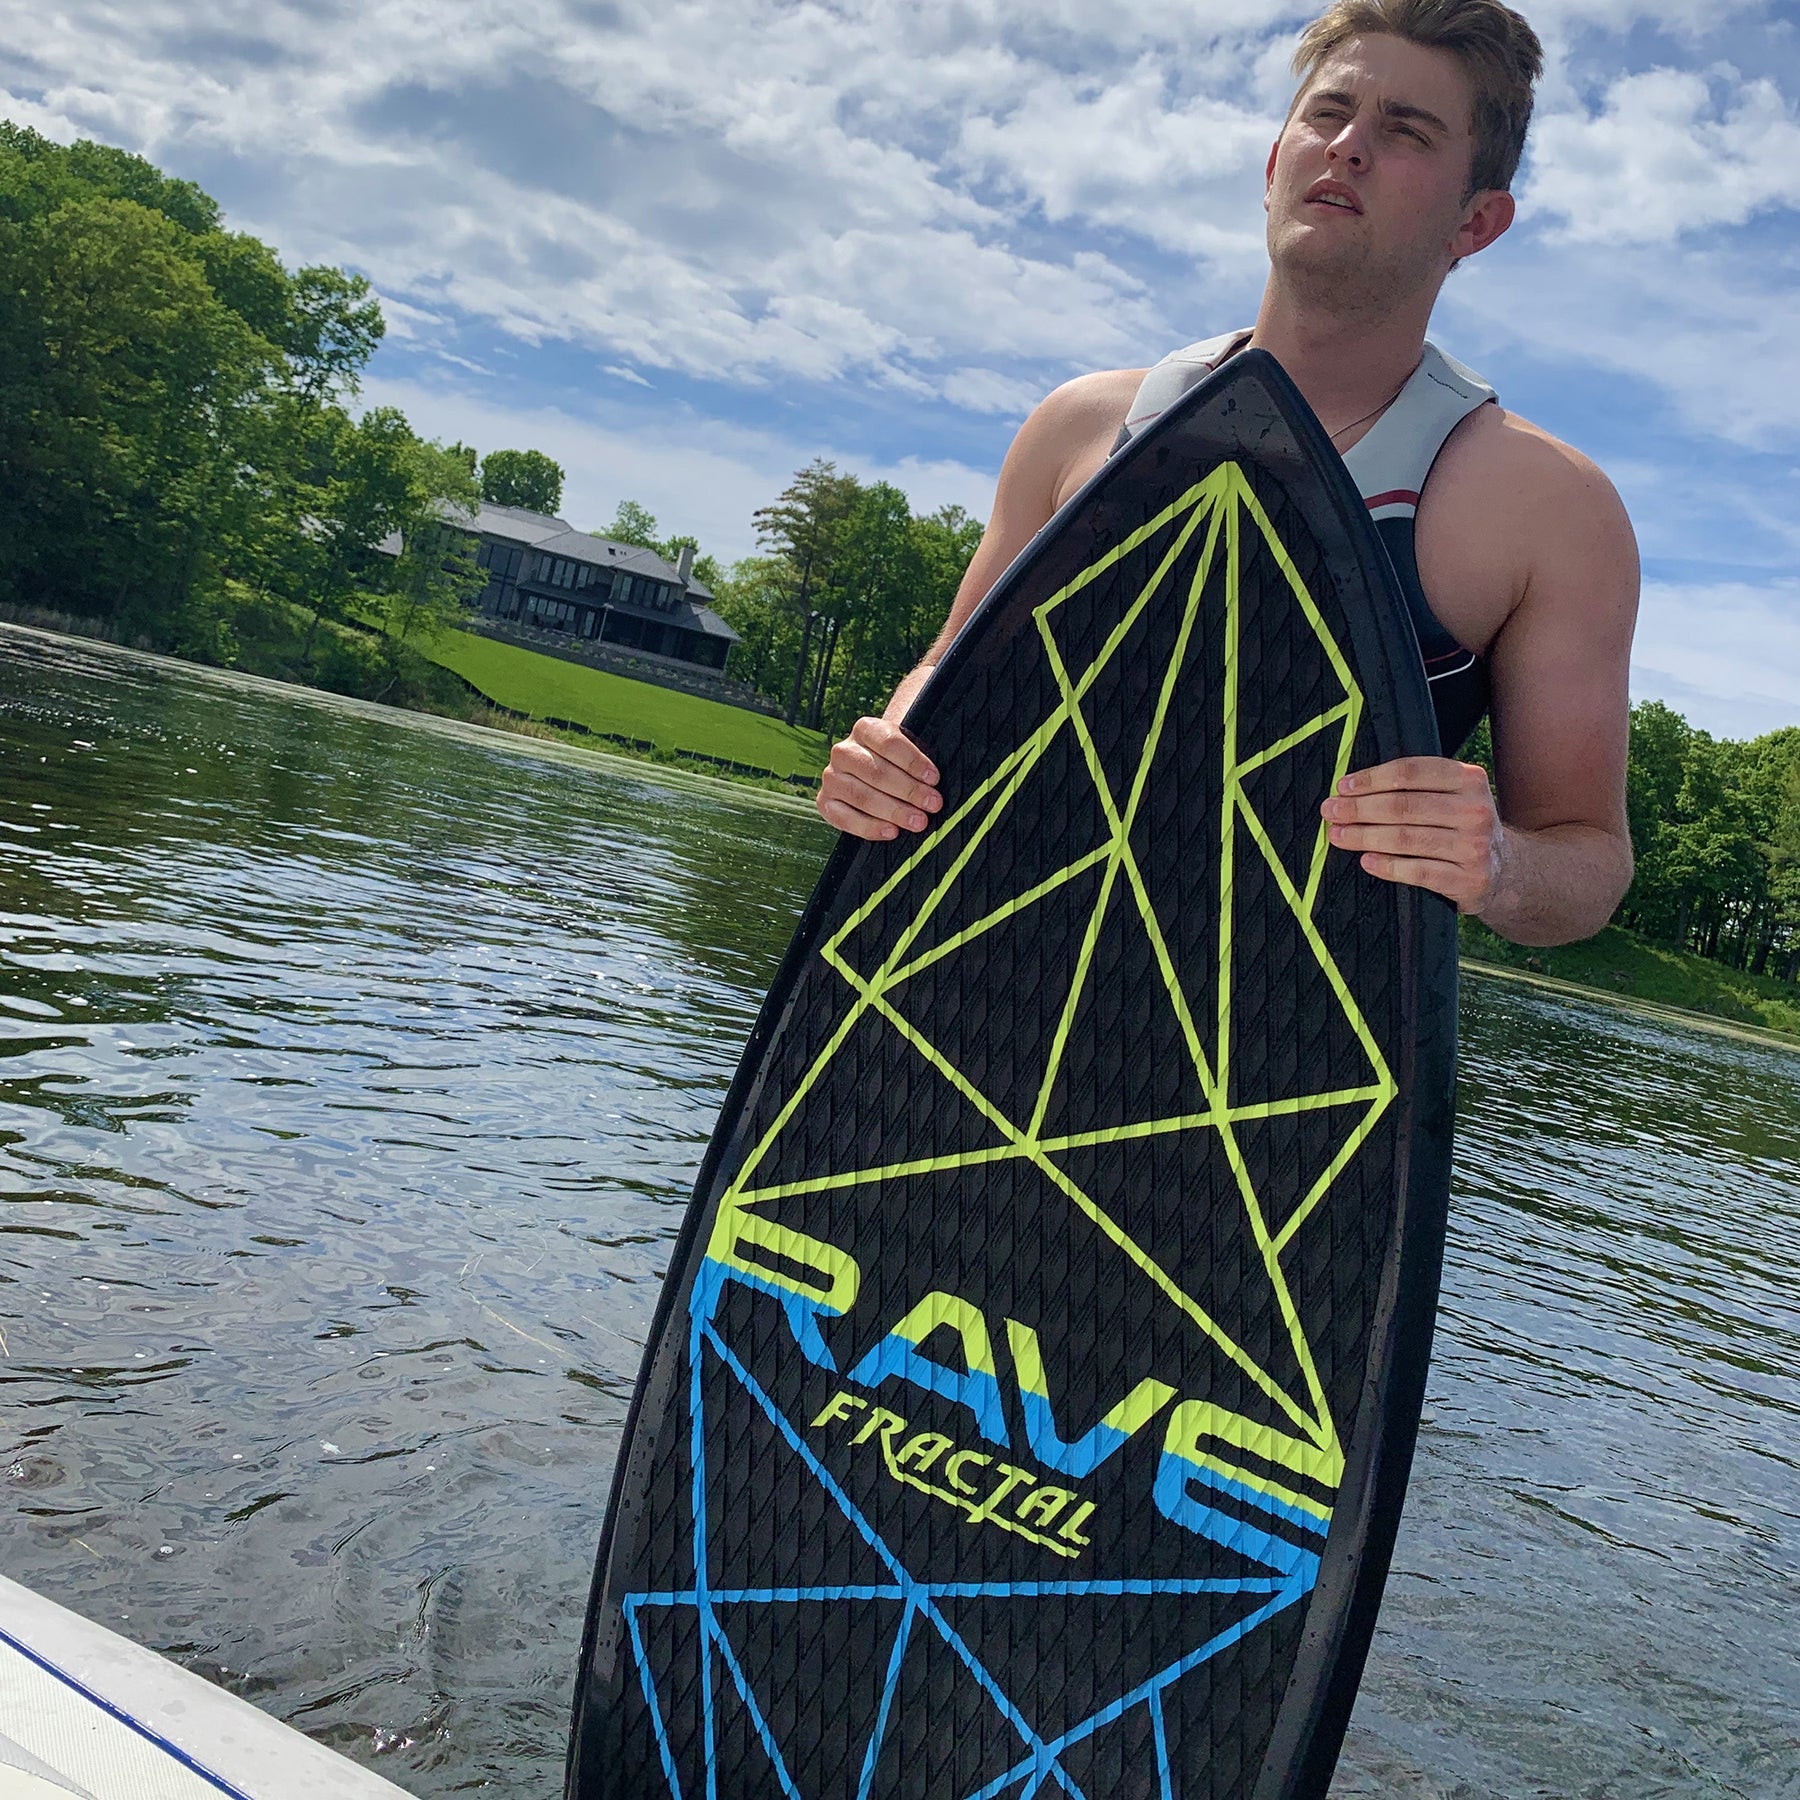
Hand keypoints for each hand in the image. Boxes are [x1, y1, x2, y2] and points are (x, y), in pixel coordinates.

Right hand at [817, 716, 942, 840]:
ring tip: (918, 822)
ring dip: (893, 811)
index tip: (934, 778)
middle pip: (876, 772)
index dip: (913, 762)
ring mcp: (831, 777)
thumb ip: (918, 760)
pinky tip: (892, 832)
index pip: (889, 743)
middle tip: (933, 804)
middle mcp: (843, 751)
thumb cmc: (899, 762)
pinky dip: (869, 827)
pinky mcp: (825, 802)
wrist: (873, 771)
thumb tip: (936, 782)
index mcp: (865, 729)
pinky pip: (844, 818)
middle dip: (909, 791)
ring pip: (861, 795)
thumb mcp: (909, 750)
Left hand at [1320, 757, 1504, 911]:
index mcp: (1469, 779)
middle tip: (1330, 811)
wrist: (1506, 870)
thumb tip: (1351, 788)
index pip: (1411, 772)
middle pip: (1404, 806)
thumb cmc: (1461, 826)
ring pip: (1407, 839)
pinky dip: (1388, 866)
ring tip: (1338, 835)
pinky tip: (1366, 861)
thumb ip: (1415, 786)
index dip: (1372, 778)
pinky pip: (1419, 872)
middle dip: (1359, 808)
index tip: (1343, 786)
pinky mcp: (1469, 879)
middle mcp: (1475, 810)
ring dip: (1365, 836)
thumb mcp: (1452, 796)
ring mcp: (1474, 846)